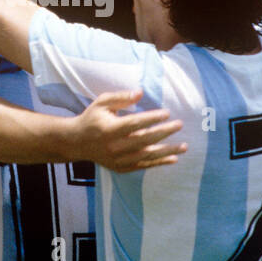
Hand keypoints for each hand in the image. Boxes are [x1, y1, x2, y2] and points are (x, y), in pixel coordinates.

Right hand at [70, 89, 185, 172]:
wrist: (77, 142)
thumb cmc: (92, 118)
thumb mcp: (102, 102)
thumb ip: (121, 97)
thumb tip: (141, 93)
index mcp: (109, 129)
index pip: (134, 124)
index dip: (152, 119)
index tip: (167, 113)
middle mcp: (113, 147)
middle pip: (144, 140)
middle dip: (164, 132)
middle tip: (180, 125)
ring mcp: (117, 160)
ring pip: (146, 156)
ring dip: (167, 151)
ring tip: (184, 146)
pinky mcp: (120, 168)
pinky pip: (143, 166)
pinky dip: (159, 163)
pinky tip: (174, 158)